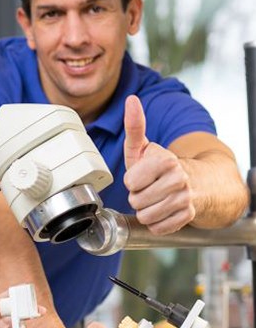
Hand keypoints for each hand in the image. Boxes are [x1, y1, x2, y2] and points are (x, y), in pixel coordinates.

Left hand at [123, 95, 194, 234]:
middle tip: (150, 188)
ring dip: (146, 210)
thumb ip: (134, 126)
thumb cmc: (161, 166)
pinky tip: (165, 211)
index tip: (142, 175)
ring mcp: (186, 198)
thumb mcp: (144, 147)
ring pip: (146, 216)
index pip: (130, 182)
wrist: (197, 183)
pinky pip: (158, 228)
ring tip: (156, 199)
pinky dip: (158, 223)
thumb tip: (131, 100)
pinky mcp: (189, 216)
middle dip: (138, 197)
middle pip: (136, 201)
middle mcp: (179, 178)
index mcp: (165, 159)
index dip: (132, 181)